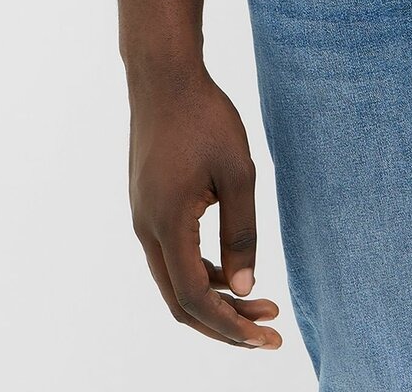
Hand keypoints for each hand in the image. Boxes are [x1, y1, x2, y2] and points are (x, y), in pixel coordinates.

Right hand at [127, 64, 283, 348]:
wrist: (164, 76)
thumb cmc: (204, 117)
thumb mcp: (237, 171)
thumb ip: (241, 232)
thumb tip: (247, 288)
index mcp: (167, 224)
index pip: (196, 297)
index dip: (231, 324)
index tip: (266, 337)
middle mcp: (146, 229)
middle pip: (180, 301)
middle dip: (224, 324)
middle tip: (268, 332)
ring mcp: (142, 218)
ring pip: (174, 281)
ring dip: (215, 299)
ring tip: (261, 304)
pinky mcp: (148, 206)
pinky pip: (171, 256)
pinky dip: (201, 273)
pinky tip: (233, 270)